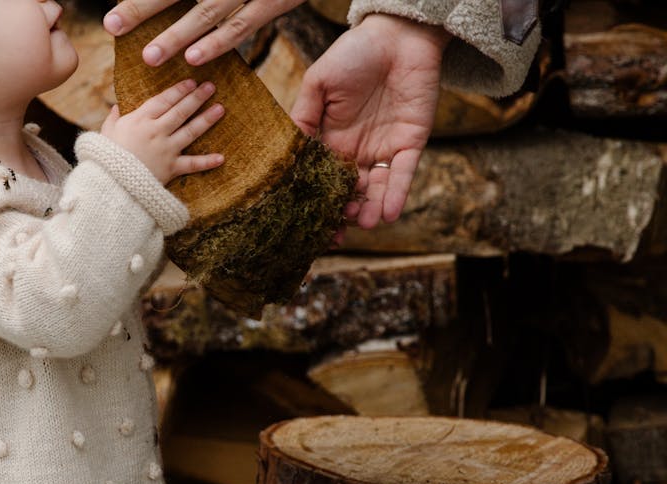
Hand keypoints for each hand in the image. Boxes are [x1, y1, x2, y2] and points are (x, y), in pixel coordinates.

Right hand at [101, 79, 224, 183]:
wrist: (109, 183)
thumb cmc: (105, 157)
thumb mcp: (106, 132)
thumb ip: (114, 118)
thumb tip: (117, 106)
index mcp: (140, 120)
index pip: (164, 100)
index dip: (179, 90)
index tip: (191, 82)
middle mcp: (156, 131)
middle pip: (181, 111)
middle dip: (197, 97)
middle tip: (211, 86)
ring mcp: (166, 149)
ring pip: (191, 131)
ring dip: (207, 119)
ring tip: (220, 108)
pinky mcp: (171, 168)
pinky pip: (192, 164)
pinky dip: (207, 162)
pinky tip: (221, 158)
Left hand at [103, 0, 304, 65]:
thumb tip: (142, 0)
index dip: (141, 0)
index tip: (111, 18)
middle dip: (145, 7)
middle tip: (114, 25)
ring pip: (209, 10)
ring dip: (179, 34)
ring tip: (151, 55)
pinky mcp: (277, 1)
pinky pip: (244, 25)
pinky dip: (218, 42)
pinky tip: (195, 58)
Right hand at [291, 14, 449, 228]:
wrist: (397, 35)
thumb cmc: (353, 53)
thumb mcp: (317, 84)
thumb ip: (302, 118)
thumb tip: (286, 154)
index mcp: (331, 139)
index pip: (322, 178)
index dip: (316, 200)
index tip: (308, 223)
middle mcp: (357, 150)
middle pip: (349, 191)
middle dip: (344, 213)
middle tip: (337, 233)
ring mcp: (384, 148)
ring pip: (377, 188)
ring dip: (371, 209)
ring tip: (364, 224)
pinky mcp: (411, 142)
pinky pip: (403, 174)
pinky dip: (397, 194)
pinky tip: (389, 214)